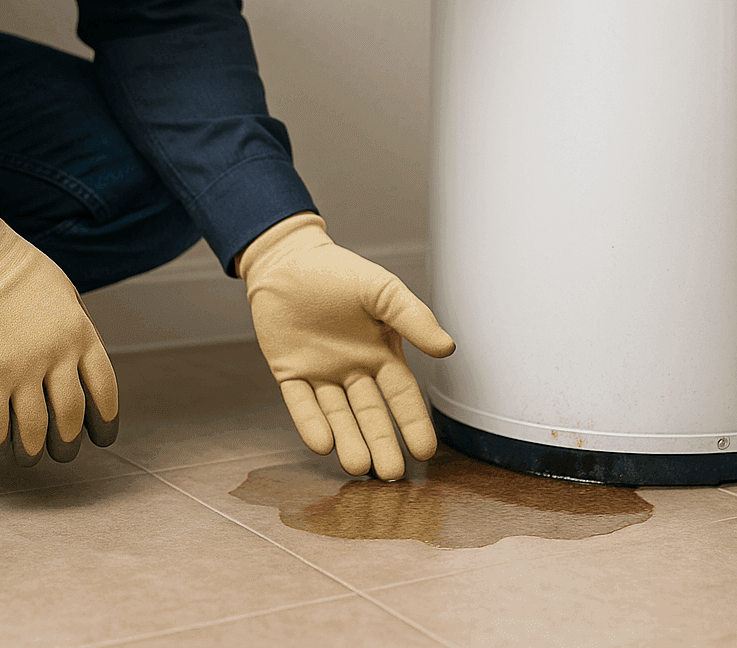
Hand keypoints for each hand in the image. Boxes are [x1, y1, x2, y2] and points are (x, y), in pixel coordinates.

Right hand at [0, 206, 117, 464]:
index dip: (106, 421)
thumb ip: (76, 327)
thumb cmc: (16, 270)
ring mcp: (22, 368)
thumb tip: (80, 361)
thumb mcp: (64, 293)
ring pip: (34, 430)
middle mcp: (57, 356)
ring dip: (33, 451)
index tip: (103, 437)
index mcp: (82, 334)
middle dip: (67, 444)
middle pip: (70, 417)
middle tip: (62, 453)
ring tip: (29, 458)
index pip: (105, 390)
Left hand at [238, 212, 455, 479]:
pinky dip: (311, 423)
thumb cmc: (338, 272)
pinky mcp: (290, 372)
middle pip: (371, 415)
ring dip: (349, 441)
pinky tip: (322, 444)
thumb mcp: (382, 290)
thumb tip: (448, 348)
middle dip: (382, 443)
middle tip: (392, 475)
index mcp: (381, 353)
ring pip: (339, 416)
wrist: (288, 260)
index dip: (413, 423)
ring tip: (359, 467)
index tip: (424, 451)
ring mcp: (321, 374)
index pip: (401, 396)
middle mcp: (354, 371)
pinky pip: (302, 403)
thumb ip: (413, 318)